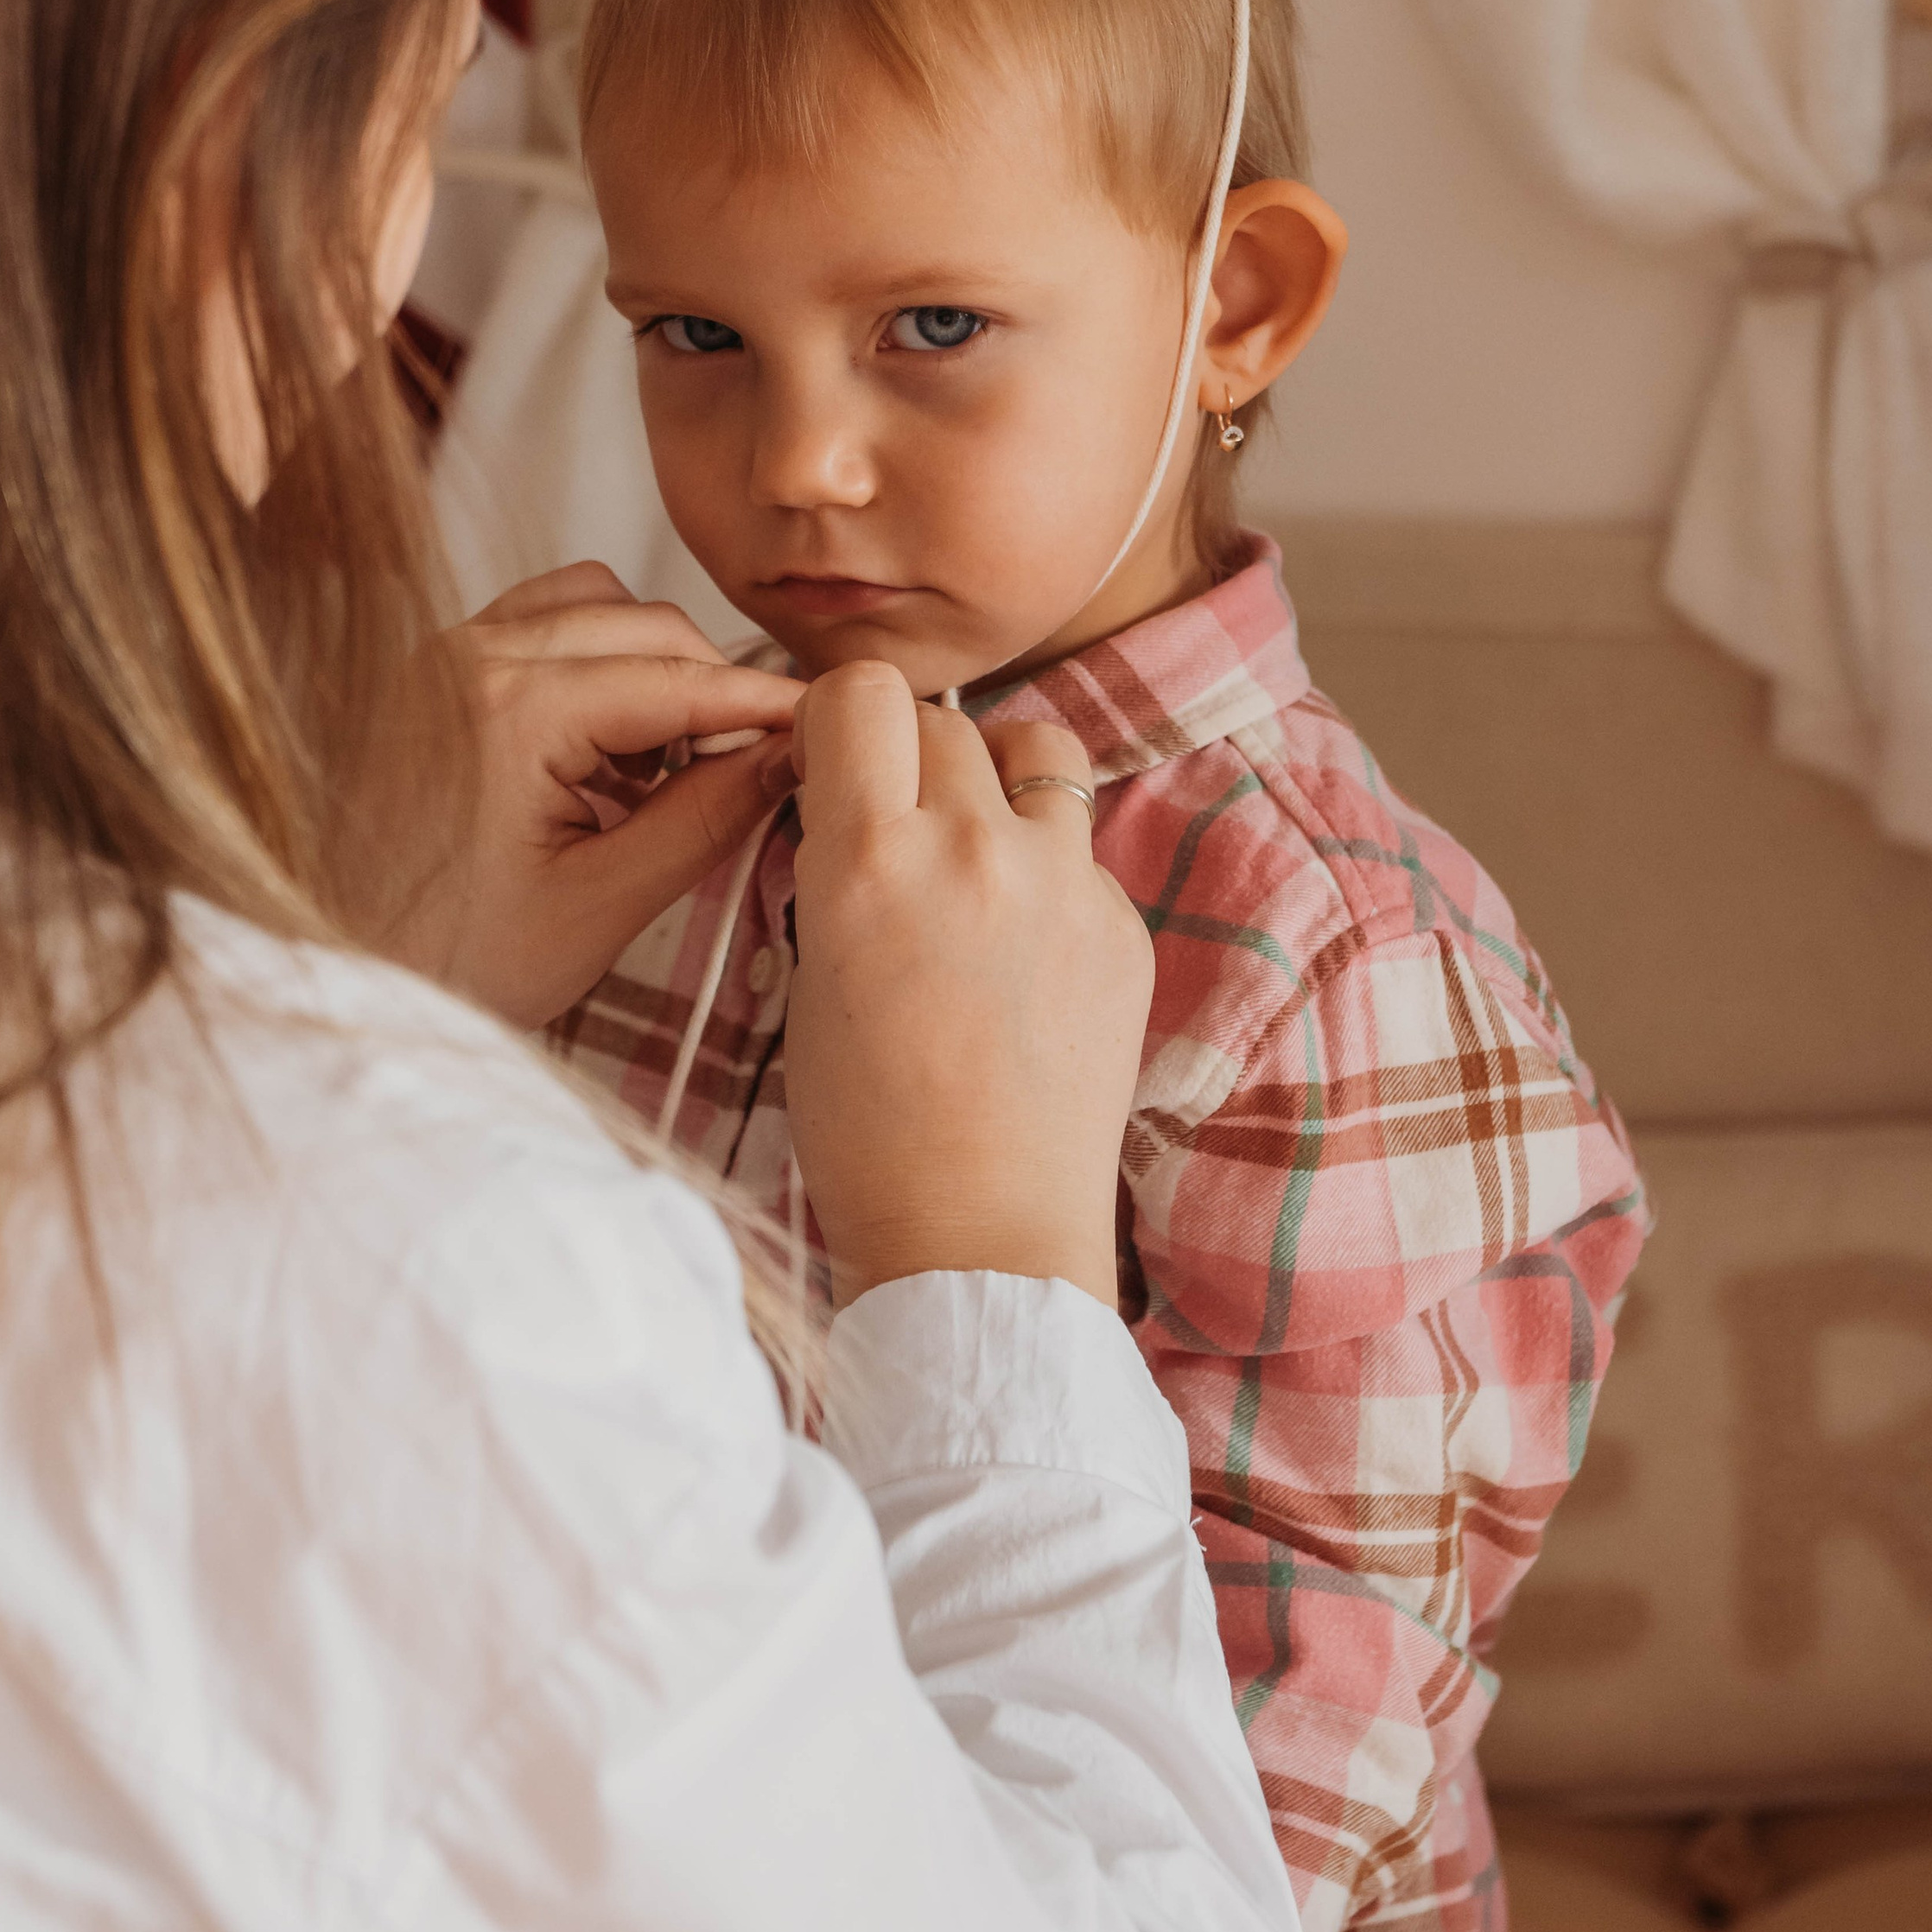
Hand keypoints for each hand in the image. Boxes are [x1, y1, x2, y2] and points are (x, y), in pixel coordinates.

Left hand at [362, 564, 800, 1025]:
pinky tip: (602, 751)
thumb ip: (705, 821)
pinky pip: (538, 620)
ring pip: (595, 605)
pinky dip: (593, 661)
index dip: (770, 706)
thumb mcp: (599, 905)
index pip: (684, 680)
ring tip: (663, 769)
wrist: (325, 972)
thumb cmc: (445, 960)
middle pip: (649, 626)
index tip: (835, 724)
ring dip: (651, 666)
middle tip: (753, 771)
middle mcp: (472, 654)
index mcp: (514, 709)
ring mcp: (441, 651)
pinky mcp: (428, 667)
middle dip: (714, 691)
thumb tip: (791, 758)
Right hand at [782, 661, 1152, 1310]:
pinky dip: (1045, 868)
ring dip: (994, 779)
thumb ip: (835, 865)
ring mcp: (1062, 884)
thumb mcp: (809, 976)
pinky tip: (1021, 947)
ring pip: (1033, 748)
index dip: (838, 718)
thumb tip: (850, 800)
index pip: (860, 691)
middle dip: (907, 757)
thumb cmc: (866, 1131)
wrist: (980, 1240)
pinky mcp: (1122, 927)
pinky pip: (1078, 846)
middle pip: (940, 720)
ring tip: (973, 848)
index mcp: (868, 861)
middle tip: (894, 826)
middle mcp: (972, 849)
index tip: (832, 761)